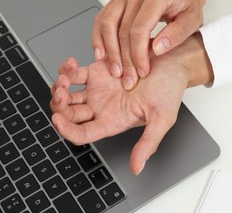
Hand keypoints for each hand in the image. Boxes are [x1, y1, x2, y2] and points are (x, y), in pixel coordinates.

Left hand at [50, 54, 188, 174]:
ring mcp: (98, 89)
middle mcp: (102, 107)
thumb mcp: (162, 118)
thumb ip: (148, 143)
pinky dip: (67, 69)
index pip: (83, 134)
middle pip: (70, 114)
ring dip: (59, 88)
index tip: (58, 120)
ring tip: (64, 79)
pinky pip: (75, 73)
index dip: (66, 130)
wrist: (173, 62)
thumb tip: (137, 168)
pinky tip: (71, 64)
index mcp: (113, 122)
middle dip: (59, 107)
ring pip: (67, 94)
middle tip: (61, 95)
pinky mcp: (98, 70)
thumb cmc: (170, 89)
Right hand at [92, 0, 209, 89]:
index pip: (140, 28)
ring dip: (108, 49)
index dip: (138, 54)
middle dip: (123, 57)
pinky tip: (102, 54)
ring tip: (114, 69)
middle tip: (128, 77)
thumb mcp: (192, 21)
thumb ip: (177, 34)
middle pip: (121, 28)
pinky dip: (99, 38)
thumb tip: (157, 49)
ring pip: (106, 23)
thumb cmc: (185, 6)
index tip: (142, 72)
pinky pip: (101, 19)